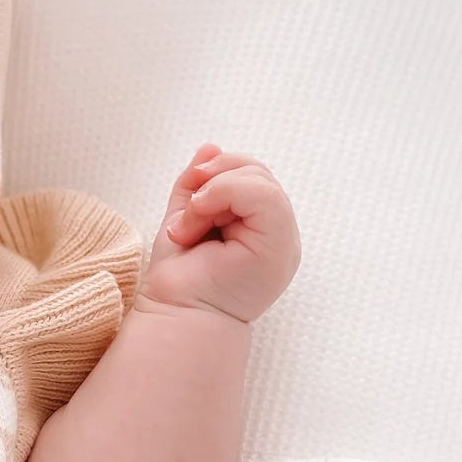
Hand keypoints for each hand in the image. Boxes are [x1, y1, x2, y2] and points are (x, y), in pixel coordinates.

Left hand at [135, 143, 300, 324]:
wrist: (176, 315)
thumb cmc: (180, 278)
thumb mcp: (186, 216)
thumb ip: (199, 184)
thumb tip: (210, 147)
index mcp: (262, 227)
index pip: (252, 175)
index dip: (217, 172)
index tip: (187, 201)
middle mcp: (280, 233)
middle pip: (258, 171)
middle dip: (212, 180)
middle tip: (185, 218)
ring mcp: (285, 240)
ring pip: (260, 179)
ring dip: (212, 194)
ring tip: (189, 228)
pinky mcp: (280, 246)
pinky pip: (263, 195)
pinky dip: (223, 195)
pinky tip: (200, 221)